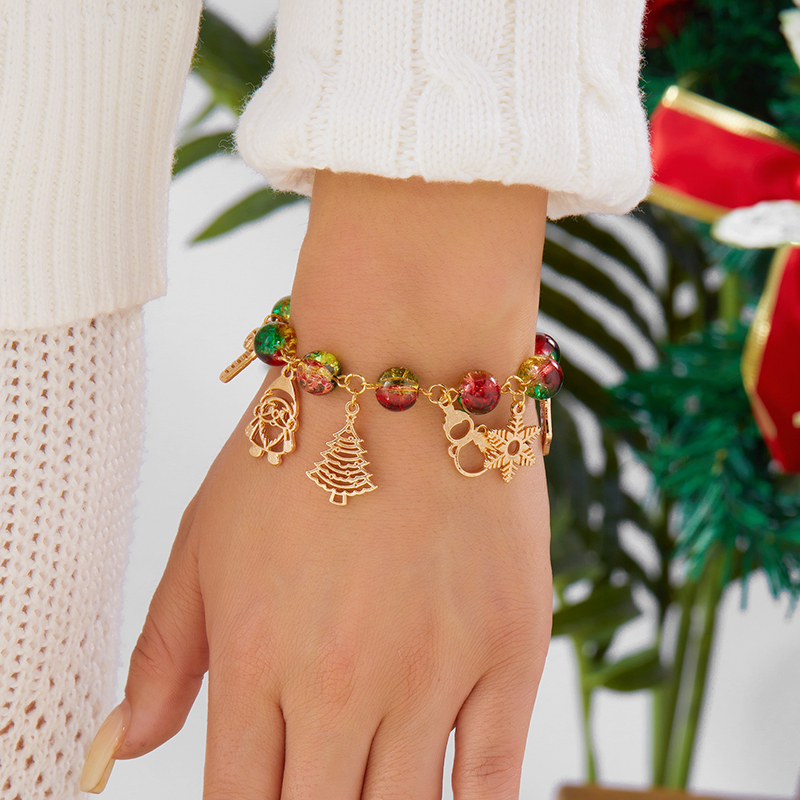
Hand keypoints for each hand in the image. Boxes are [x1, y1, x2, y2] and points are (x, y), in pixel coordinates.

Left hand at [80, 170, 552, 797]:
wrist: (404, 366)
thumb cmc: (298, 443)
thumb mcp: (205, 538)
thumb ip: (163, 652)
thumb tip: (123, 748)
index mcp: (257, 659)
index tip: (268, 798)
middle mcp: (343, 684)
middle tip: (321, 787)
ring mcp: (434, 673)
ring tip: (372, 782)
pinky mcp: (510, 651)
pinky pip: (492, 782)